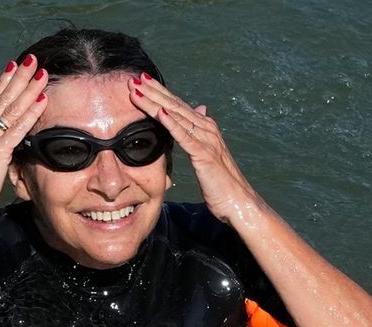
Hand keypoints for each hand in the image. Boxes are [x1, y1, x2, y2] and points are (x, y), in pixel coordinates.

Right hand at [0, 55, 48, 226]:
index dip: (3, 84)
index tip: (13, 68)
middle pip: (2, 100)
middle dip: (18, 78)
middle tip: (32, 60)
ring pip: (12, 109)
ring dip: (28, 89)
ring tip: (42, 73)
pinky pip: (18, 128)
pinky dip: (31, 113)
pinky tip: (42, 100)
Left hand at [128, 73, 255, 222]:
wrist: (238, 201)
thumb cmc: (221, 182)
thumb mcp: (208, 153)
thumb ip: (200, 132)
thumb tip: (200, 109)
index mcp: (205, 127)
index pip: (177, 105)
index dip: (158, 93)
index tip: (140, 82)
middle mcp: (206, 128)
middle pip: (174, 105)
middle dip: (152, 91)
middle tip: (133, 79)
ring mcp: (206, 139)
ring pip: (176, 115)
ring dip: (155, 102)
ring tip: (137, 90)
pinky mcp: (204, 154)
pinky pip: (184, 136)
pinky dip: (172, 123)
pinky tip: (159, 112)